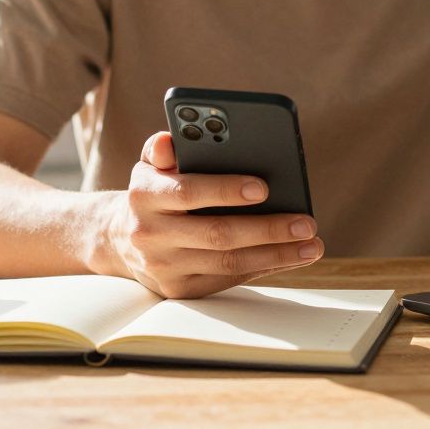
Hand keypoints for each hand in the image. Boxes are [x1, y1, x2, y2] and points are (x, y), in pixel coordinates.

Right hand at [102, 131, 323, 297]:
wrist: (118, 239)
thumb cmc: (152, 191)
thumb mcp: (149, 164)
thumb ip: (161, 148)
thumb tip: (169, 139)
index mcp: (144, 195)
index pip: (188, 191)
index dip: (226, 189)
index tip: (263, 187)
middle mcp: (150, 233)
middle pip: (217, 233)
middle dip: (268, 229)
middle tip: (306, 222)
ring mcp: (164, 266)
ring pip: (228, 262)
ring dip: (276, 254)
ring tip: (311, 244)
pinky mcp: (178, 289)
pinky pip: (227, 279)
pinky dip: (263, 267)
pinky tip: (290, 257)